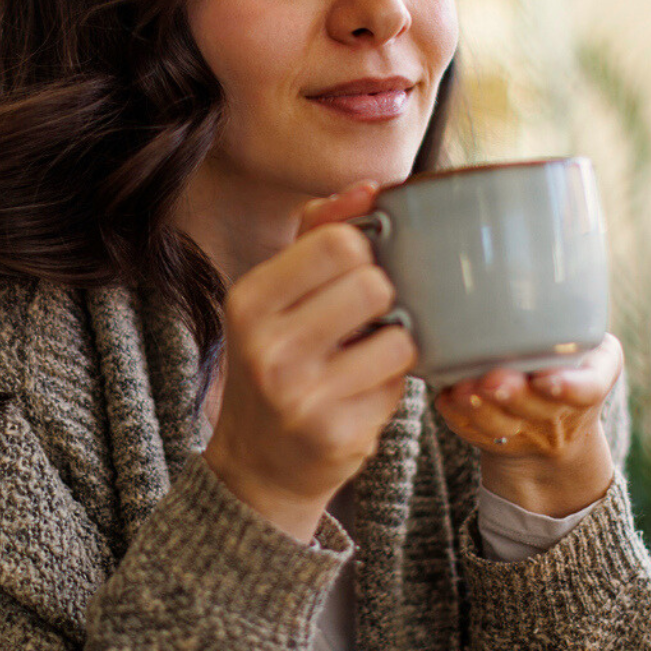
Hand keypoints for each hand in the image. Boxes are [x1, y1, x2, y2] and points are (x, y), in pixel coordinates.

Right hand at [202, 180, 418, 541]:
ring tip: (368, 355)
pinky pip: (401, 385)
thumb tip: (370, 188)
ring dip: (395, 342)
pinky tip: (364, 392)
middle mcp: (268, 348)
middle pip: (374, 283)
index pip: (337, 242)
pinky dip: (393, 383)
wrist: (258, 462)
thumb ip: (317, 232)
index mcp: (249, 300)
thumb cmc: (278, 360)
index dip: (364, 249)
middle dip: (383, 296)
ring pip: (399, 336)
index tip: (357, 269)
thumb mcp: (276, 295)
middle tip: (366, 317)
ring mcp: (302, 397)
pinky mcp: (338, 435)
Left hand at [432, 333, 623, 515]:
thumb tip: (520, 290)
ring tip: (462, 389)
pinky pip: (475, 434)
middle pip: (539, 409)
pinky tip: (445, 398)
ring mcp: (532, 435)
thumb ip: (563, 326)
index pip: (589, 388)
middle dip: (512, 393)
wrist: (556, 425)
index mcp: (596, 376)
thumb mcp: (587, 344)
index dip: (569, 387)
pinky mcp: (497, 444)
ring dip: (479, 409)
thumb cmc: (566, 363)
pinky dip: (457, 417)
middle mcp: (567, 414)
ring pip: (503, 426)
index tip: (547, 381)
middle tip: (491, 380)